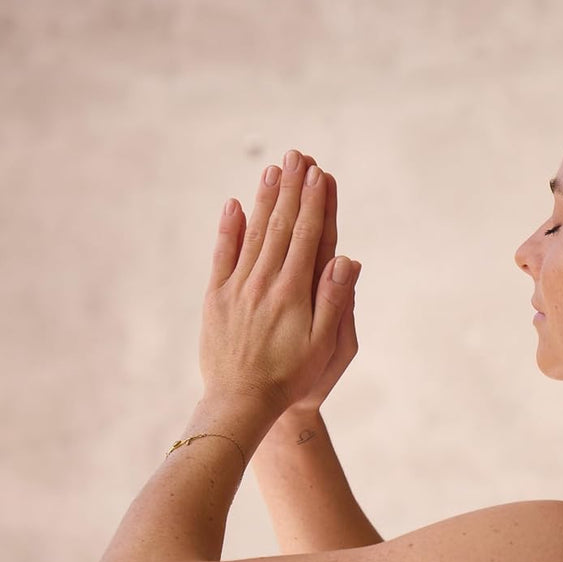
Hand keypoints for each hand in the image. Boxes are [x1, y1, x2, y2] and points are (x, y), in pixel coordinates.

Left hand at [201, 149, 362, 416]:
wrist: (241, 403)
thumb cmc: (293, 378)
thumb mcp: (326, 345)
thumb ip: (336, 300)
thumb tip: (346, 259)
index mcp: (294, 292)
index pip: (307, 236)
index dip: (316, 204)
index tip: (321, 174)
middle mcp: (264, 282)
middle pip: (281, 226)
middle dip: (292, 190)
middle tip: (298, 157)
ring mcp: (238, 288)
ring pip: (254, 233)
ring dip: (265, 199)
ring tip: (274, 170)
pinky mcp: (216, 299)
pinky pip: (222, 256)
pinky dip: (228, 229)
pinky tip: (234, 205)